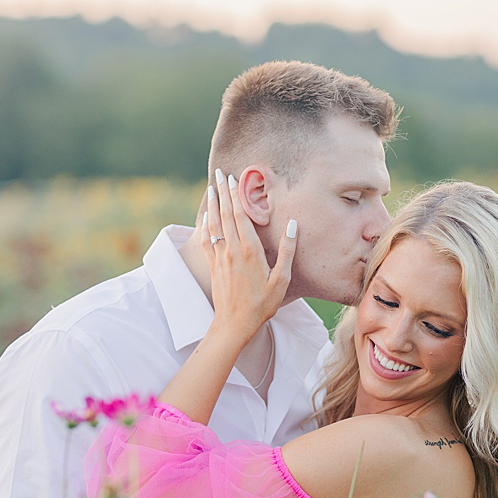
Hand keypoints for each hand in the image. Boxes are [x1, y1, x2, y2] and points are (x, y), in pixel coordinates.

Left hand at [202, 168, 296, 344]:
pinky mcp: (213, 266)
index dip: (235, 195)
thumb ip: (287, 250)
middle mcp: (232, 250)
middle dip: (222, 192)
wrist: (235, 323)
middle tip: (219, 173)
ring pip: (214, 225)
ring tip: (211, 188)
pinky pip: (207, 241)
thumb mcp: (282, 279)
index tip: (231, 179)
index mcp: (250, 250)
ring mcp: (220, 258)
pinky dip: (205, 225)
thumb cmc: (262, 303)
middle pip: (225, 214)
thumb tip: (292, 225)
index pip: (240, 216)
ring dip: (212, 205)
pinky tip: (205, 217)